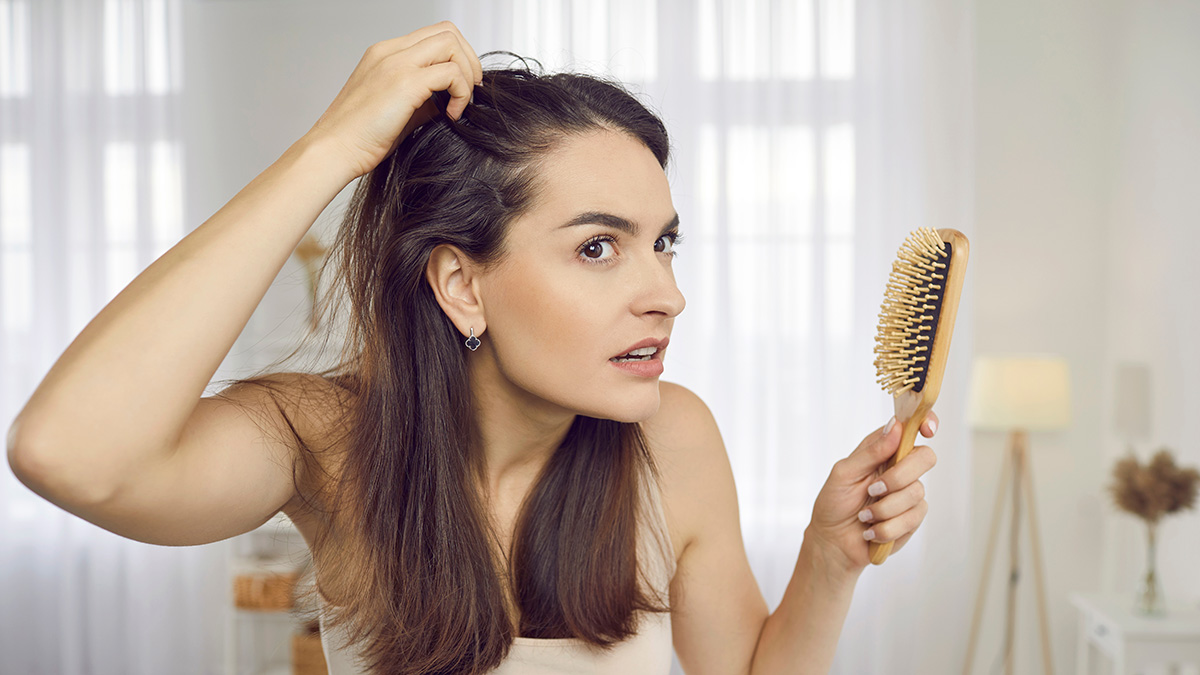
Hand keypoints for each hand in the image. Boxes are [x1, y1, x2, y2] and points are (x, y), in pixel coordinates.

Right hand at [305, 20, 483, 179]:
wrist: (334, 150)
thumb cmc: (359, 138)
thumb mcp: (396, 110)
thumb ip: (423, 99)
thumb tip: (450, 100)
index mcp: (385, 54)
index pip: (434, 35)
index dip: (457, 56)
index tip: (462, 86)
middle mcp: (390, 52)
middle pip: (447, 32)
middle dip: (469, 60)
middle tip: (470, 91)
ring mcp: (396, 64)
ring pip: (451, 44)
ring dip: (466, 74)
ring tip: (460, 104)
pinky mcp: (405, 83)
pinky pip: (451, 73)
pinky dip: (461, 93)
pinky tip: (451, 115)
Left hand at [805, 411, 938, 573]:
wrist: (834, 542)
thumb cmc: (834, 503)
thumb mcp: (844, 473)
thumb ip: (871, 452)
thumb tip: (895, 426)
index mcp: (883, 450)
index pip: (911, 428)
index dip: (925, 422)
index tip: (927, 430)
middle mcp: (900, 468)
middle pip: (925, 458)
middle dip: (898, 477)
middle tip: (873, 490)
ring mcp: (909, 493)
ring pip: (916, 492)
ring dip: (884, 508)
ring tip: (864, 516)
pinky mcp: (912, 518)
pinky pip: (912, 518)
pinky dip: (886, 527)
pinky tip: (871, 530)